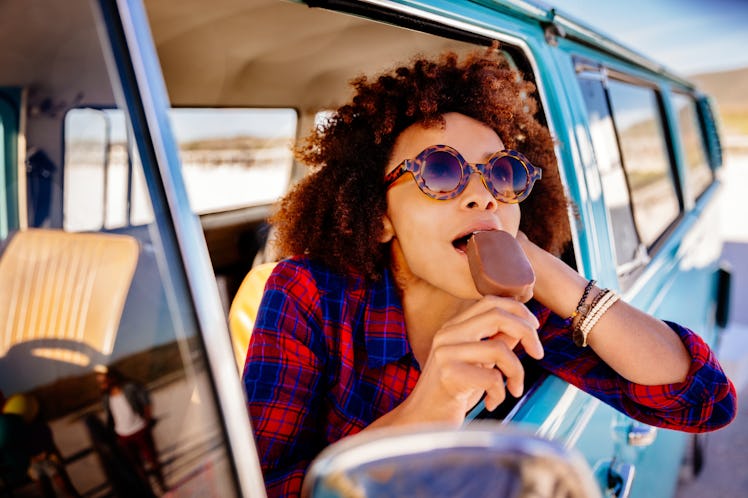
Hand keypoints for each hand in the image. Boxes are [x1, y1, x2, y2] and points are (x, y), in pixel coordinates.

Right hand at [396, 296, 542, 424]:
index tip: (535, 328)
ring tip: (514, 389)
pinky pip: (492, 378)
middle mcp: (447, 334)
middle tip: (538, 353)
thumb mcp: (478, 363)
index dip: (518, 310)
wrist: (424, 422)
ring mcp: (445, 353)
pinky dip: (501, 393)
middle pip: (497, 315)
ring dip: (517, 372)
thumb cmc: (454, 394)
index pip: (490, 302)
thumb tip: (524, 327)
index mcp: (453, 327)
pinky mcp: (448, 375)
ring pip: (499, 349)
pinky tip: (492, 403)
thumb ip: (496, 342)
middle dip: (527, 332)